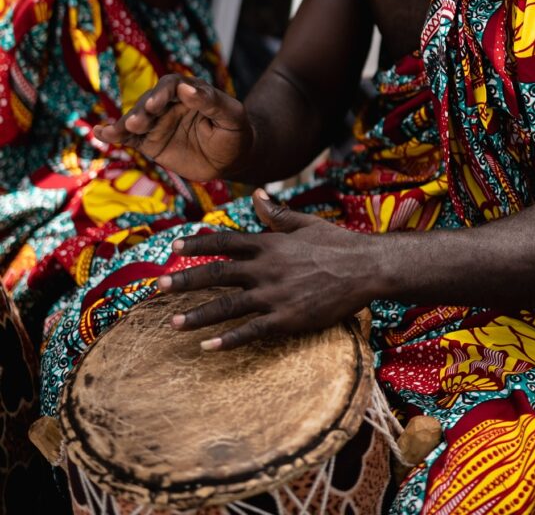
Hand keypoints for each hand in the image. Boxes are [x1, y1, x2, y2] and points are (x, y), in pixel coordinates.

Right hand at [93, 75, 253, 181]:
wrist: (231, 158)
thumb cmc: (234, 132)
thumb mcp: (232, 117)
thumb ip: (212, 102)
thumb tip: (187, 89)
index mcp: (190, 91)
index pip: (172, 86)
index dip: (163, 93)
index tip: (158, 104)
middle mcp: (170, 103)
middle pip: (150, 101)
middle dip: (143, 110)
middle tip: (140, 122)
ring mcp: (157, 121)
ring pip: (137, 118)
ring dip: (126, 123)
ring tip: (117, 132)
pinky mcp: (148, 141)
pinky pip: (128, 136)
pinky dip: (113, 134)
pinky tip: (100, 133)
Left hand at [157, 189, 375, 347]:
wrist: (367, 268)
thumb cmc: (339, 244)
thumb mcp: (306, 223)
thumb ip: (277, 213)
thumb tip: (257, 195)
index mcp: (269, 244)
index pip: (226, 241)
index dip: (198, 243)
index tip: (174, 246)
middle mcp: (266, 268)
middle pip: (217, 273)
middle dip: (185, 280)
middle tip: (158, 286)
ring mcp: (274, 295)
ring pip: (227, 305)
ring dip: (197, 315)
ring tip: (172, 323)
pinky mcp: (287, 318)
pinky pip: (251, 331)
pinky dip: (228, 340)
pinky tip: (207, 347)